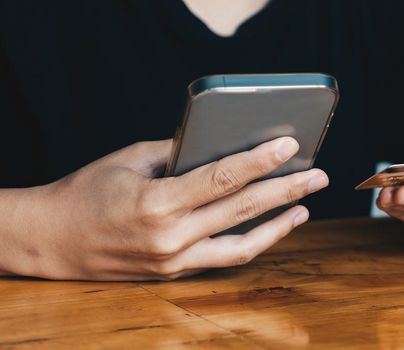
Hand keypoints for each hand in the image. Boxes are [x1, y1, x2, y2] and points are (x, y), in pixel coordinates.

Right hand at [5, 137, 327, 280]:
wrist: (51, 241)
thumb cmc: (86, 193)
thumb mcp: (130, 160)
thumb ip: (178, 152)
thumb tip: (223, 144)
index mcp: (157, 202)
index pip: (222, 178)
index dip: (260, 161)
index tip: (291, 145)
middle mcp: (170, 237)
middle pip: (242, 209)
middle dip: (286, 190)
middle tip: (318, 176)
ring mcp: (174, 260)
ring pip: (243, 243)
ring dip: (280, 223)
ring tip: (305, 204)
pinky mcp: (175, 273)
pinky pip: (225, 258)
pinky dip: (254, 241)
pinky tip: (275, 226)